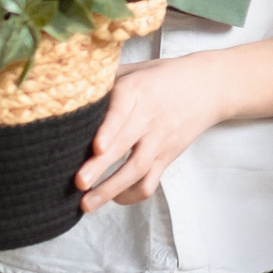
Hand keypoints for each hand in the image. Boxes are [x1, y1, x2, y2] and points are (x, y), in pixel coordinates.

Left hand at [77, 56, 221, 212]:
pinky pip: (150, 181)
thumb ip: (105, 80)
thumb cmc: (162, 77)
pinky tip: (113, 199)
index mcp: (138, 90)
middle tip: (79, 182)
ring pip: (137, 169)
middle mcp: (149, 117)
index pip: (123, 110)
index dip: (109, 129)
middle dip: (101, 166)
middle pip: (125, 144)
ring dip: (111, 189)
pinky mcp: (167, 156)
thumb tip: (65, 90)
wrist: (208, 87)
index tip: (96, 147)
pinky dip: (131, 194)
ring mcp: (160, 140)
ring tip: (87, 204)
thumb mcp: (135, 69)